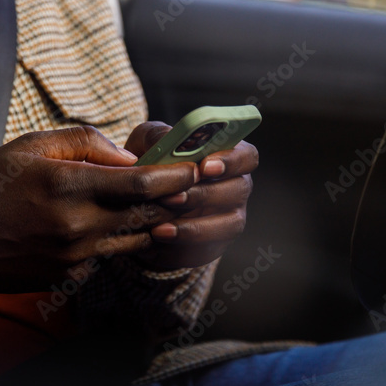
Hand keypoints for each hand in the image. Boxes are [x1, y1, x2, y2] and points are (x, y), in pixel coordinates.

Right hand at [0, 127, 198, 318]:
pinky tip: (125, 221)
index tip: (196, 164)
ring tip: (172, 199)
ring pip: (137, 238)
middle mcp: (76, 227)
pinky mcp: (69, 276)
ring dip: (159, 220)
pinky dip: (125, 237)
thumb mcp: (30, 145)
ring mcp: (74, 257)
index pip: (140, 184)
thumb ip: (86, 143)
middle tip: (199, 180)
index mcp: (66, 186)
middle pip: (149, 215)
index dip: (175, 175)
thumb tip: (129, 156)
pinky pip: (112, 253)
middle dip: (178, 197)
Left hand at [123, 121, 257, 270]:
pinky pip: (209, 248)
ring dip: (195, 226)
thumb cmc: (151, 162)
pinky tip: (158, 237)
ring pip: (229, 224)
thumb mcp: (149, 143)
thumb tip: (168, 140)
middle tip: (173, 197)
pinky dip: (183, 245)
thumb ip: (158, 137)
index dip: (231, 160)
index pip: (247, 156)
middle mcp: (237, 187)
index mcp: (229, 157)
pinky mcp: (215, 244)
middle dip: (205, 194)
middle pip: (239, 190)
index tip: (204, 166)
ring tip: (160, 227)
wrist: (137, 200)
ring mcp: (230, 217)